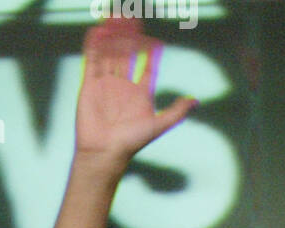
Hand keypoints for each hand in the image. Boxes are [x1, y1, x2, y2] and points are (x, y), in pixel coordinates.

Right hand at [74, 20, 197, 166]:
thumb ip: (176, 112)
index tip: (154, 39)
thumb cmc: (130, 143)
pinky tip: (98, 30)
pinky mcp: (89, 86)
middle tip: (132, 18)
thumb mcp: (158, 125)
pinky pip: (92, 61)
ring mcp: (105, 84)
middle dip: (130, 37)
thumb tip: (195, 101)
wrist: (103, 153)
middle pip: (127, 54)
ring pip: (110, 53)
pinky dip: (94, 46)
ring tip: (115, 17)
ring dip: (113, 36)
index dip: (151, 51)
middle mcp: (122, 86)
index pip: (147, 65)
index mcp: (139, 92)